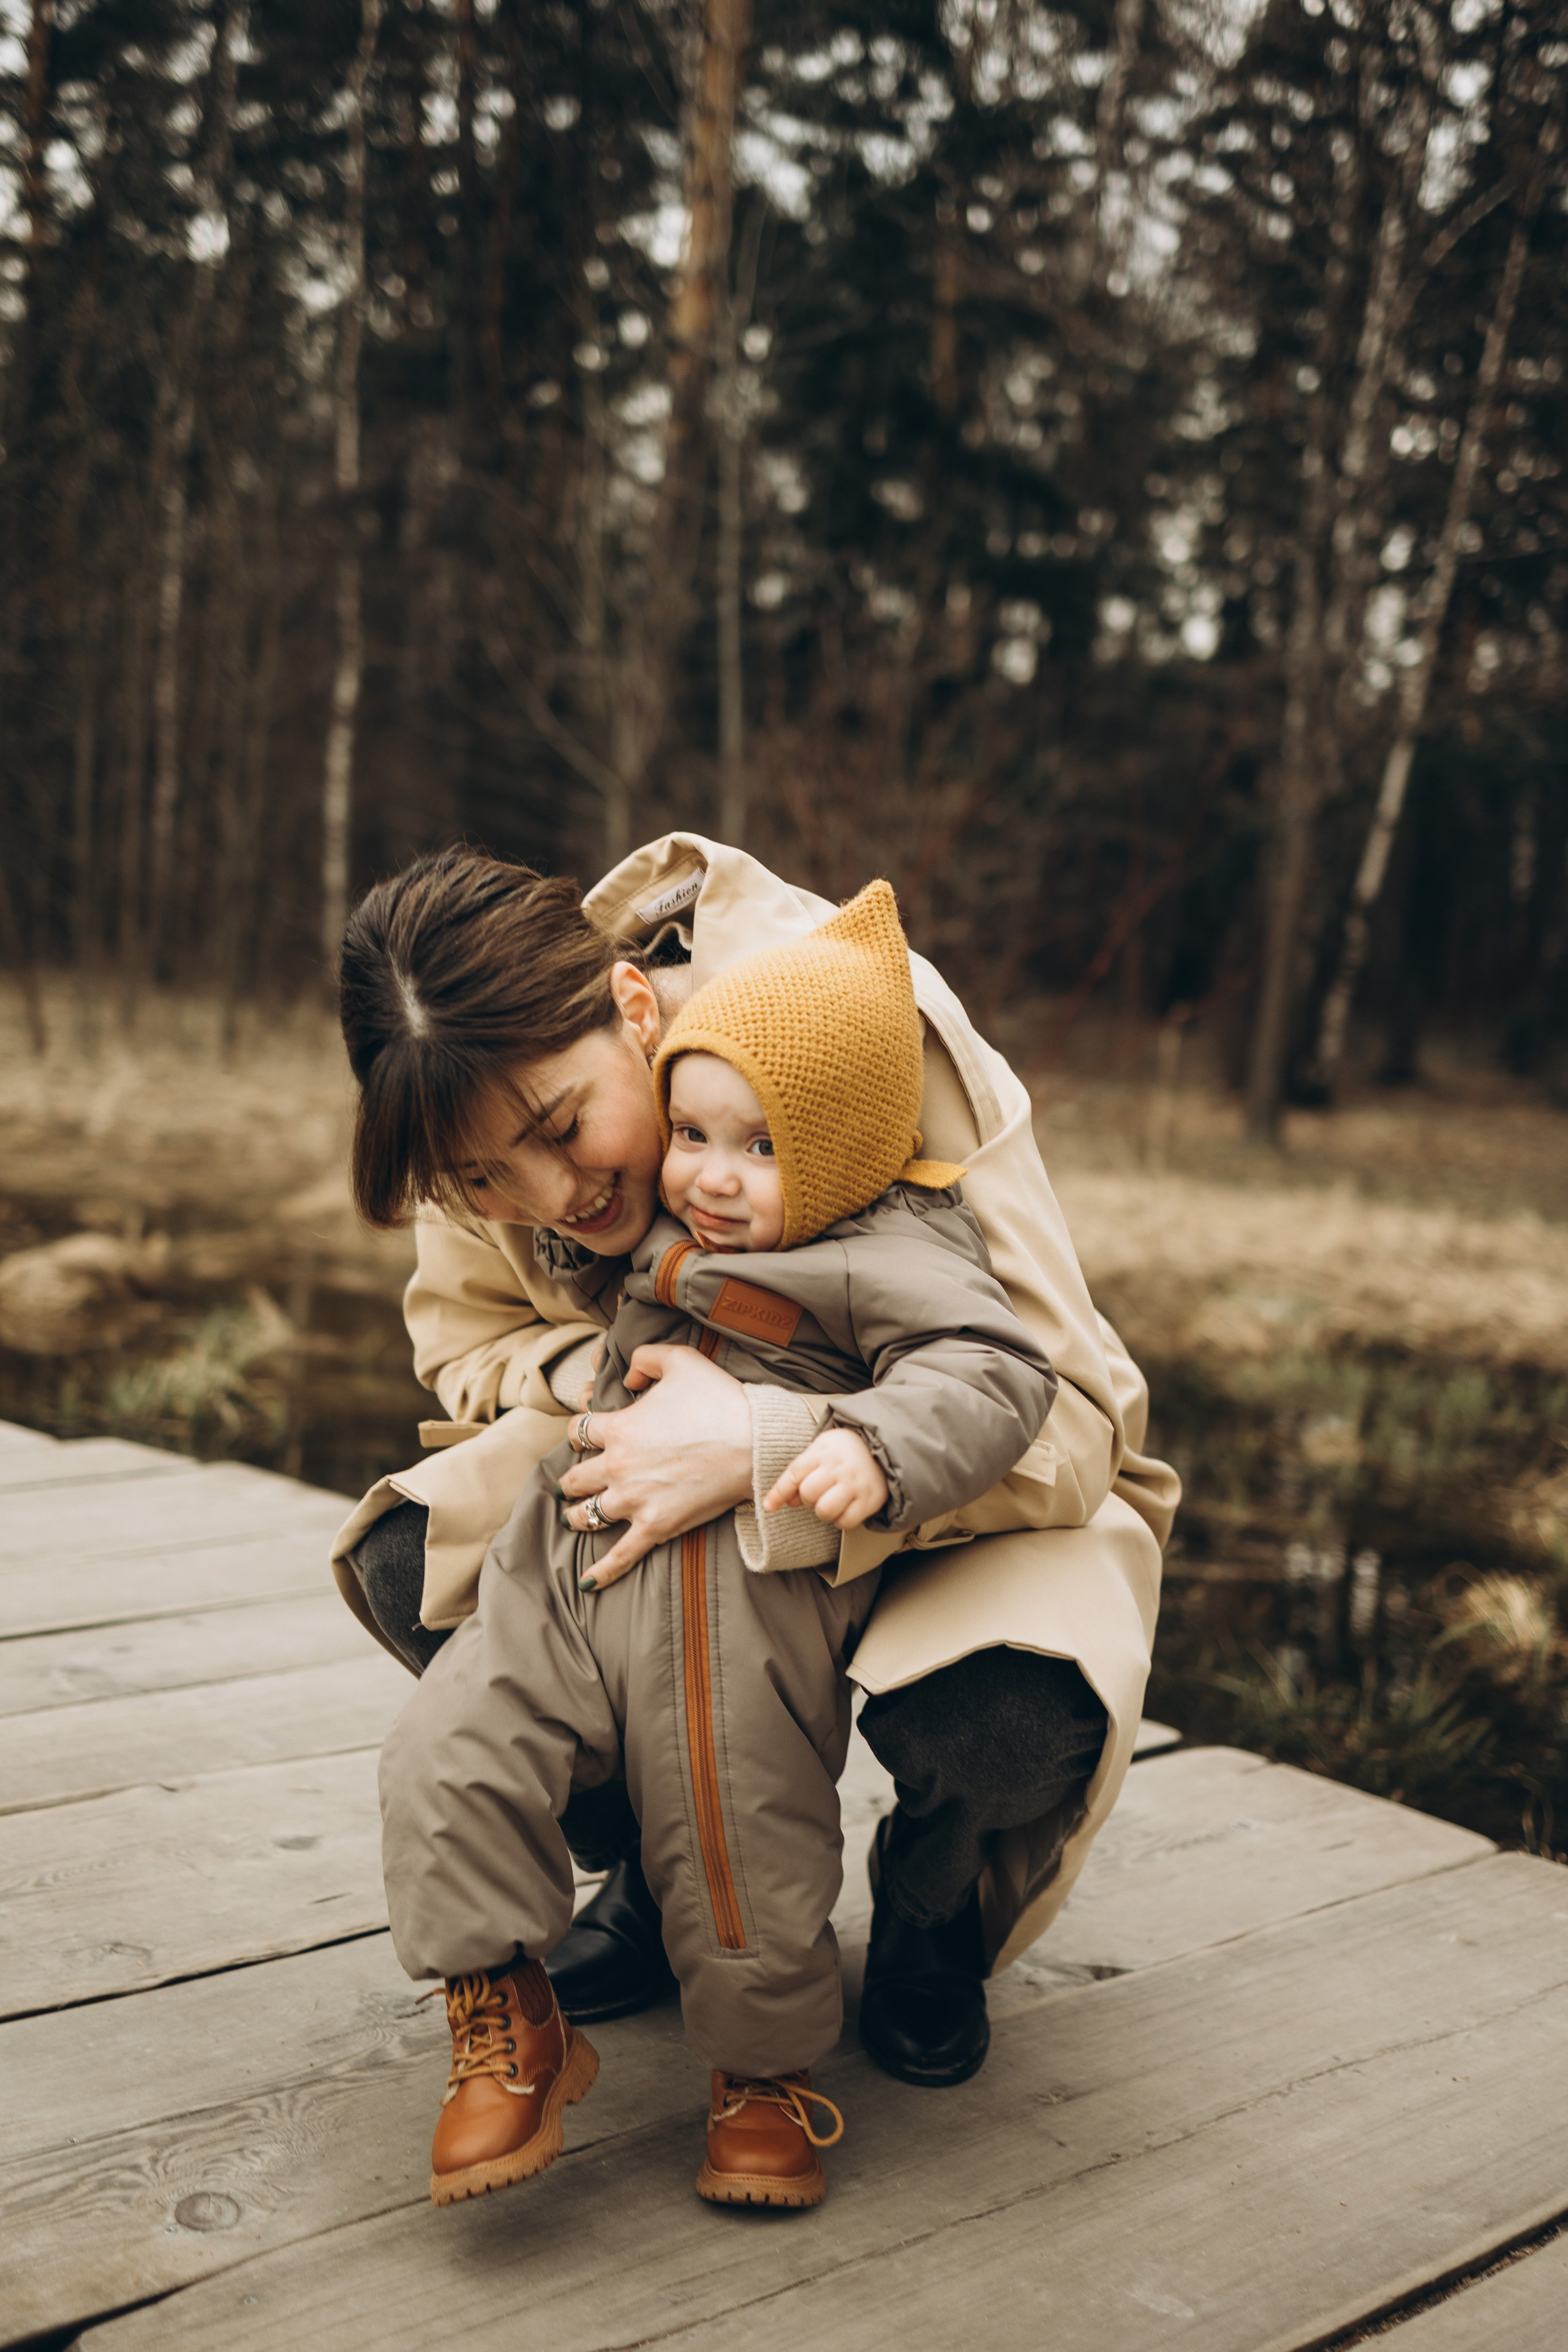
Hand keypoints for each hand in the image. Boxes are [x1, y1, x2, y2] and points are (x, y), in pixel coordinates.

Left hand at [559, 1344, 753, 1590]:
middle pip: (574, 1478)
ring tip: (574, 1517)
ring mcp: (634, 1500)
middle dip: (571, 1480)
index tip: (584, 1437)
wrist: (755, 1443)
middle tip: (573, 1483)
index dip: (579, 1433)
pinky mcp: (656, 1527)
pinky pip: (620, 1555)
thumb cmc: (720, 1399)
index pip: (577, 1432)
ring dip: (576, 1516)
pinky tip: (587, 1582)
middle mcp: (617, 1466)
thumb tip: (627, 1377)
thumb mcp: (681, 1359)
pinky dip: (602, 1571)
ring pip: (586, 1515)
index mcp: (618, 1427)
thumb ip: (646, 1358)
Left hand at [764, 1428, 887, 1531]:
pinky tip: (845, 1508)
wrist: (886, 1447)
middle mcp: (839, 1467)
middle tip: (819, 1493)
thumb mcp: (821, 1450)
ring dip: (823, 1511)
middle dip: (808, 1499)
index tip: (768, 1506)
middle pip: (808, 1494)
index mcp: (823, 1451)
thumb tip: (787, 1501)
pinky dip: (841, 1520)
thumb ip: (803, 1472)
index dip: (778, 1492)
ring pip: (825, 1510)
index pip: (795, 1473)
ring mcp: (855, 1484)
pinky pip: (845, 1522)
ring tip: (831, 1501)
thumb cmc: (845, 1451)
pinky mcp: (870, 1499)